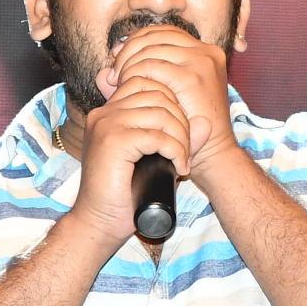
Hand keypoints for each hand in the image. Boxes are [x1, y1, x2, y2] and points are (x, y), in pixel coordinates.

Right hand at [71, 70, 191, 249]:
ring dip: (181, 137)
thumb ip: (177, 138)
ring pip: (160, 113)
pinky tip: (179, 168)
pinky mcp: (113, 143)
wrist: (100, 222)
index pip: (147, 83)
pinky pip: (156, 136)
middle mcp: (105, 113)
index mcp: (110, 112)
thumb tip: (206, 122)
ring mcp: (107, 125)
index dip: (173, 104)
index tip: (180, 134)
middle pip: (157, 94)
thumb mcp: (156, 159)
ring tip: (182, 160)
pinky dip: (175, 151)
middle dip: (181, 121)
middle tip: (185, 150)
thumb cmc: (124, 194)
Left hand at [100, 24, 242, 185]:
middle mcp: (206, 51)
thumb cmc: (186, 131)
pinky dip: (135, 74)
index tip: (117, 61)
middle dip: (128, 51)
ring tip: (120, 84)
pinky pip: (152, 65)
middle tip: (114, 74)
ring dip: (128, 63)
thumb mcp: (160, 100)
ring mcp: (202, 61)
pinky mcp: (194, 75)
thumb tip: (103, 73)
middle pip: (154, 35)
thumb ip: (133, 84)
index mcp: (202, 51)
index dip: (135, 42)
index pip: (161, 32)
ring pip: (150, 47)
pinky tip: (129, 89)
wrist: (211, 154)